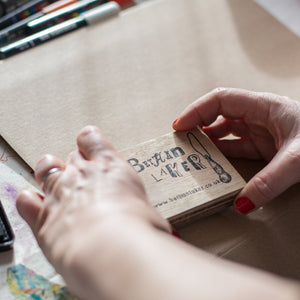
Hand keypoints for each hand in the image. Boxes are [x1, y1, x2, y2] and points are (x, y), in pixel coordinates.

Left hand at [16, 126, 170, 298]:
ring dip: (50, 173)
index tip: (91, 146)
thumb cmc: (139, 229)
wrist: (111, 248)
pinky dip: (30, 200)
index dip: (89, 141)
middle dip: (76, 165)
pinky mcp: (43, 218)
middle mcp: (82, 174)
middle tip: (84, 179)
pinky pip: (26, 200)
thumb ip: (138, 208)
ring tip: (58, 185)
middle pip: (71, 157)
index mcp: (110, 167)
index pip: (92, 139)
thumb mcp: (148, 211)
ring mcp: (60, 193)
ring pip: (46, 168)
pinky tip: (37, 205)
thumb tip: (141, 218)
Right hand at [173, 88, 299, 213]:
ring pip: (226, 132)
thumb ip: (270, 181)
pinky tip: (213, 163)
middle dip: (197, 125)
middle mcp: (259, 116)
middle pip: (218, 114)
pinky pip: (237, 147)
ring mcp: (261, 131)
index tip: (179, 126)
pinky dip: (223, 154)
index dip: (197, 110)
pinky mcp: (265, 146)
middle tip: (180, 141)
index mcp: (264, 106)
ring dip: (208, 141)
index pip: (221, 100)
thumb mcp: (298, 159)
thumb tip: (241, 203)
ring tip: (191, 153)